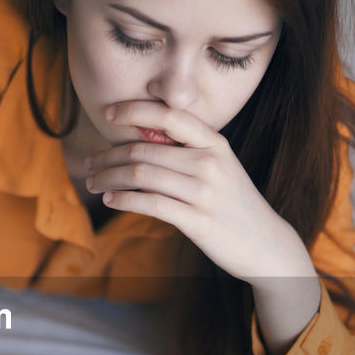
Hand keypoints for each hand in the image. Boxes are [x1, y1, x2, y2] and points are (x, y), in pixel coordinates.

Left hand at [85, 101, 312, 282]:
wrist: (265, 244)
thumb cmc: (233, 203)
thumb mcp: (219, 166)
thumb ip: (188, 150)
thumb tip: (141, 137)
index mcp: (215, 143)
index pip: (169, 116)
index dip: (134, 110)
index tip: (108, 113)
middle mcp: (210, 163)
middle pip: (145, 150)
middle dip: (109, 155)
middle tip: (90, 163)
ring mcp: (205, 193)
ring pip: (142, 175)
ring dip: (109, 178)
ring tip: (93, 182)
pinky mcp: (198, 222)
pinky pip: (150, 204)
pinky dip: (124, 200)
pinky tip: (110, 200)